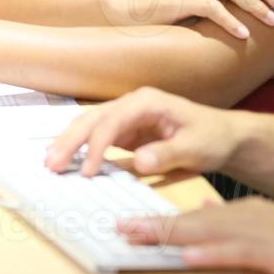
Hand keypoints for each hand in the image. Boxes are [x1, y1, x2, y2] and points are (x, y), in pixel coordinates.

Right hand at [44, 86, 240, 177]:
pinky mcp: (126, 133)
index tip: (88, 171)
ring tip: (50, 163)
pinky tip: (67, 161)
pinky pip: (98, 139)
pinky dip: (81, 149)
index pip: (112, 121)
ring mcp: (127, 119)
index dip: (97, 146)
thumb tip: (138, 162)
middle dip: (71, 140)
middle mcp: (132, 105)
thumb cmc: (212, 137)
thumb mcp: (195, 147)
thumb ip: (167, 153)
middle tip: (51, 164)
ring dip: (70, 143)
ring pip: (90, 127)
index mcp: (147, 102)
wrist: (223, 137)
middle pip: (93, 119)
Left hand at [118, 198, 273, 273]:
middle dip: (157, 226)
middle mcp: (257, 219)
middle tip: (119, 228)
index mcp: (253, 217)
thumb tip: (204, 223)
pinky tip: (190, 256)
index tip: (129, 226)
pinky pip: (243, 254)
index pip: (197, 220)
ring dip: (173, 236)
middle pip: (196, 223)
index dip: (163, 224)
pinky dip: (214, 255)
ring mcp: (271, 235)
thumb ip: (239, 235)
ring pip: (211, 234)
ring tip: (137, 236)